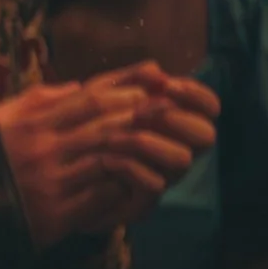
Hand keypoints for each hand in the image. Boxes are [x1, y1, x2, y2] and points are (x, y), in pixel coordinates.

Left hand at [76, 62, 219, 227]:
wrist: (60, 178)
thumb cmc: (84, 130)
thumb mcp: (100, 97)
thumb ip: (127, 81)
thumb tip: (155, 68)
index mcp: (174, 122)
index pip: (207, 108)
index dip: (197, 95)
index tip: (169, 84)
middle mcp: (176, 149)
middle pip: (206, 135)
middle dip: (176, 118)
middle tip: (140, 110)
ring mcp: (163, 176)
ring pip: (182, 159)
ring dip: (151, 142)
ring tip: (114, 136)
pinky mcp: (144, 200)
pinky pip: (154, 185)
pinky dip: (132, 168)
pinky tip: (106, 159)